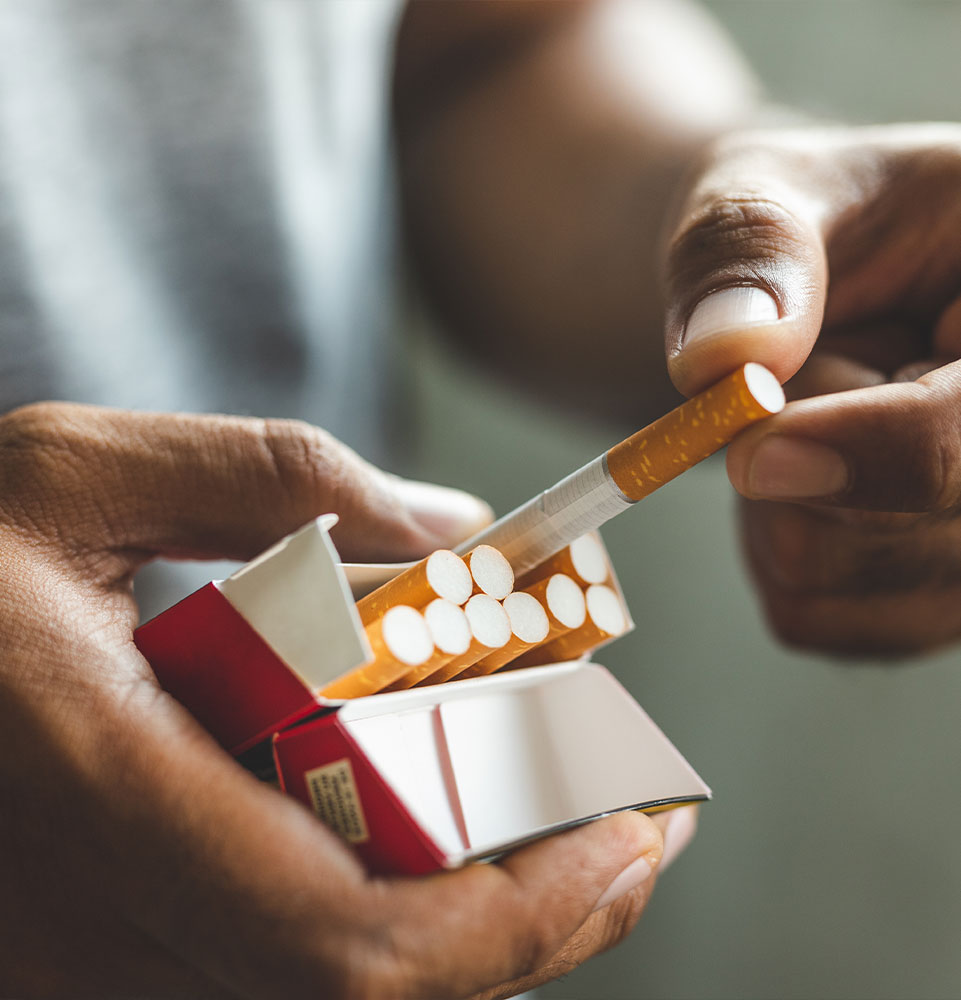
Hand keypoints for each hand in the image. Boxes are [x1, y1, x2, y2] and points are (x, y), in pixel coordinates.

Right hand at [0, 403, 691, 998]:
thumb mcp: (85, 472)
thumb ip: (277, 482)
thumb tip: (459, 526)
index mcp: (90, 788)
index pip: (346, 941)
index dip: (516, 916)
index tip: (629, 835)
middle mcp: (78, 928)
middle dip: (537, 930)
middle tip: (634, 836)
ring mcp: (75, 969)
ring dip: (481, 943)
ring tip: (569, 841)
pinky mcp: (84, 963)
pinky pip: (270, 984)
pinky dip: (393, 940)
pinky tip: (444, 856)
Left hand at [662, 123, 960, 655]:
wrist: (793, 298)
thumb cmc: (797, 232)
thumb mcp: (766, 195)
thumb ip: (749, 254)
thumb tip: (724, 356)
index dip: (883, 451)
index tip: (753, 452)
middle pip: (930, 535)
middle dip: (803, 463)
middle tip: (779, 384)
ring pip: (847, 582)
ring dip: (773, 504)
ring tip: (796, 420)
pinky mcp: (934, 594)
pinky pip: (812, 613)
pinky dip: (767, 551)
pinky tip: (797, 480)